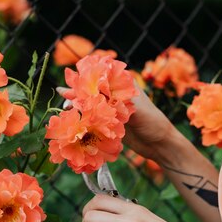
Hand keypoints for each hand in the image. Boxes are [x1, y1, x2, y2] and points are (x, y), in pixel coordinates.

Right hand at [56, 84, 181, 163]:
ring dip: (78, 104)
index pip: (102, 76)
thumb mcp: (135, 109)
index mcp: (125, 86)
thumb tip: (93, 96)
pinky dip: (83, 117)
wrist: (160, 144)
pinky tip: (72, 117)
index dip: (87, 77)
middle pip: (94, 90)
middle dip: (78, 90)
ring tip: (64, 102)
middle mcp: (117, 96)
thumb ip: (114, 103)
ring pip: (91, 104)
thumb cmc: (153, 122)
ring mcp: (112, 110)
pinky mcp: (110, 124)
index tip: (73, 78)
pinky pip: (93, 118)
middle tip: (62, 91)